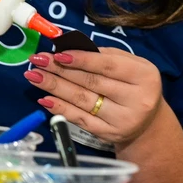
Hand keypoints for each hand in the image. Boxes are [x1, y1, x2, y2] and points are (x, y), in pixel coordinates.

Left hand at [26, 48, 162, 149]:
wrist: (148, 124)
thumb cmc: (136, 86)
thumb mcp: (131, 66)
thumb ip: (105, 56)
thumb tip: (69, 48)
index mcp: (144, 76)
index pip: (108, 66)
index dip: (82, 59)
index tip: (58, 54)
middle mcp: (136, 100)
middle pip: (92, 83)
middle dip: (61, 70)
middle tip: (38, 61)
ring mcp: (122, 120)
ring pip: (82, 100)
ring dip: (55, 87)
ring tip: (34, 76)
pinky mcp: (109, 134)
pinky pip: (80, 119)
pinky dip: (61, 109)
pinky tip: (45, 99)